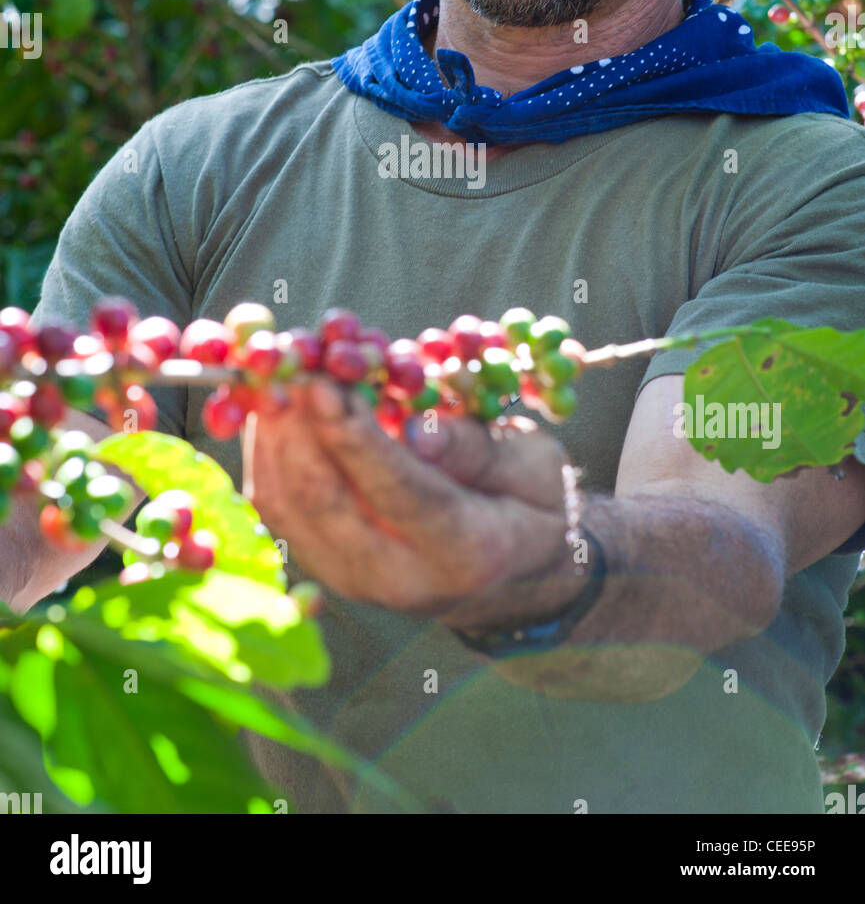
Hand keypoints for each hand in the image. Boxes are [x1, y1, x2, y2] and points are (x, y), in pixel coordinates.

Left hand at [242, 376, 577, 624]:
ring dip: (271, 432)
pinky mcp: (323, 564)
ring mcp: (352, 579)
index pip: (397, 492)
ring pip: (286, 504)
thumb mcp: (534, 466)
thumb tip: (418, 431)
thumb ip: (478, 449)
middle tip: (285, 362)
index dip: (354, 437)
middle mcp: (399, 578)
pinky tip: (275, 403)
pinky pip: (277, 506)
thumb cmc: (528, 502)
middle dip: (295, 425)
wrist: (512, 571)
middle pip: (323, 501)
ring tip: (274, 371)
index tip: (323, 383)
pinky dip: (268, 449)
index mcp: (465, 551)